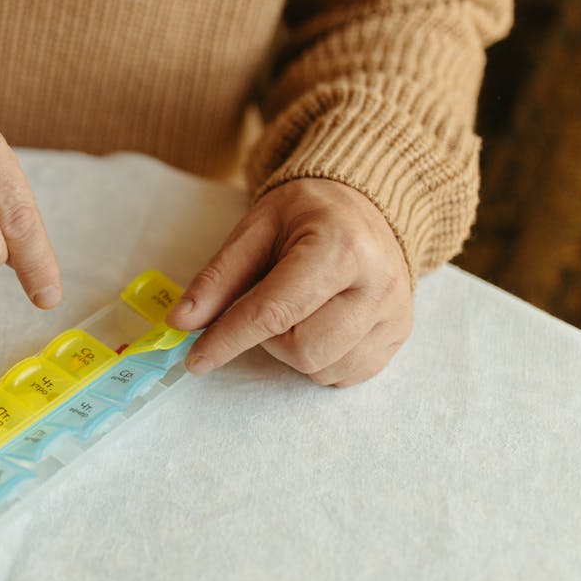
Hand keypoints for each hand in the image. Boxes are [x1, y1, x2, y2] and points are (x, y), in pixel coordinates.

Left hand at [166, 178, 412, 386]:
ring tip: (296, 309)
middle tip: (266, 304)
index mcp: (340, 247)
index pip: (274, 312)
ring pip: (323, 368)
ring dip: (292, 350)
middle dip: (268, 339)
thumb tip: (181, 322)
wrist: (365, 205)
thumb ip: (218, 278)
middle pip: (302, 349)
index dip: (228, 339)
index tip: (195, 359)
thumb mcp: (256, 229)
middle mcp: (378, 284)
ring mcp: (395, 314)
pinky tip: (318, 323)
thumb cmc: (306, 214)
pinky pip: (345, 375)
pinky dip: (319, 359)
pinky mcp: (398, 336)